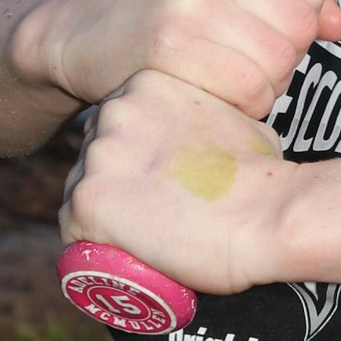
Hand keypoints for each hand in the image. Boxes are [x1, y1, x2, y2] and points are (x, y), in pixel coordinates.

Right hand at [15, 0, 340, 116]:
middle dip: (280, 61)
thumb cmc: (162, 13)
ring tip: (221, 79)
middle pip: (300, 28)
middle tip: (237, 65)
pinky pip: (248, 91)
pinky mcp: (171, 45)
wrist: (76, 32)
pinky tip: (208, 95)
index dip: (301, 25)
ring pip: (278, 63)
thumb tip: (338, 27)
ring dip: (261, 88)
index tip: (263, 36)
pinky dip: (239, 108)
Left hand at [58, 70, 291, 294]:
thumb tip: (206, 143)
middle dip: (115, 182)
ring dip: (103, 215)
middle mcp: (113, 112)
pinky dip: (92, 246)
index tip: (151, 181)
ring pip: (80, 192)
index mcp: (146, 85)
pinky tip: (120, 255)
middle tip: (148, 212)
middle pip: (94, 155)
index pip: (118, 124)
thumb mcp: (233, 121)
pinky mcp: (88, 202)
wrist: (268, 211)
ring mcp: (97, 157)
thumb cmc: (264, 175)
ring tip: (141, 238)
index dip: (132, 157)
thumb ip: (205, 121)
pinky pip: (72, 231)